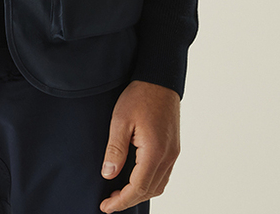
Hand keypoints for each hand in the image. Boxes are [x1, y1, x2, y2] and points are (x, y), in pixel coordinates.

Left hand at [99, 80, 180, 212]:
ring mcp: (173, 153)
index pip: (138, 187)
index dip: (121, 201)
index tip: (106, 207)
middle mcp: (167, 156)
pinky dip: (149, 183)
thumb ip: (115, 149)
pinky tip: (135, 179)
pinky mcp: (173, 148)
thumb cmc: (139, 95)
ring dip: (140, 193)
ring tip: (120, 193)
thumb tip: (108, 174)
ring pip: (158, 185)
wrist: (160, 79)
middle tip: (109, 202)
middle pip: (150, 190)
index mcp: (154, 151)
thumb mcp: (120, 120)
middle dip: (129, 200)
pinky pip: (163, 175)